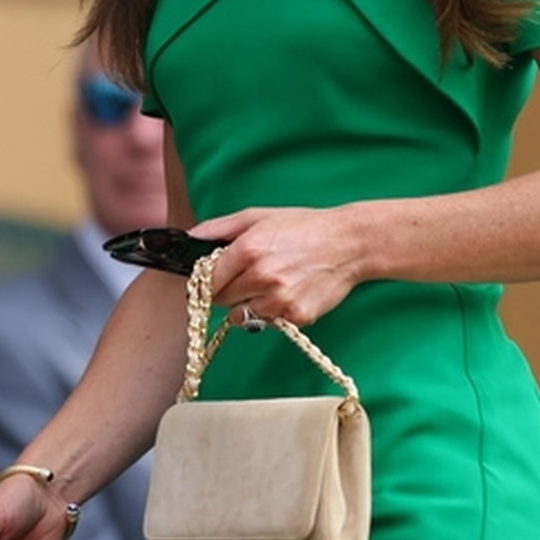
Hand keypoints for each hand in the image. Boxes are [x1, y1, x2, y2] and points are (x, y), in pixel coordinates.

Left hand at [192, 205, 367, 326]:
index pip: (206, 281)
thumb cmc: (305, 226)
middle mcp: (261, 276)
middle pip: (220, 301)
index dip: (208, 281)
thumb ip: (218, 228)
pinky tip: (290, 292)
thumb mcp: (258, 216)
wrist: (351, 243)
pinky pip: (270, 323)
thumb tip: (188, 238)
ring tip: (272, 285)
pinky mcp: (297, 316)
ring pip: (242, 316)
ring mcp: (280, 299)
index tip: (216, 278)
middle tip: (248, 278)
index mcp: (248, 249)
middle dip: (229, 291)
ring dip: (250, 304)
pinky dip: (274, 312)